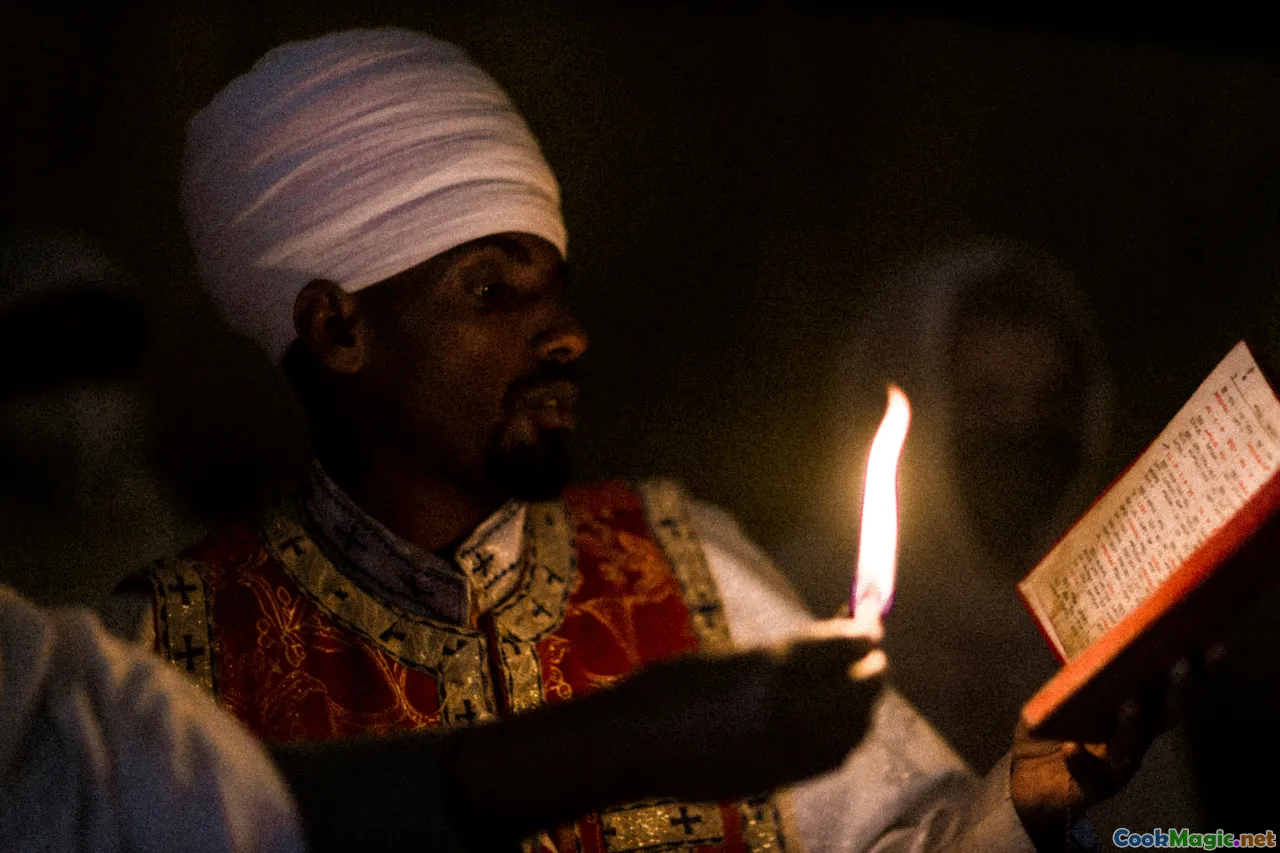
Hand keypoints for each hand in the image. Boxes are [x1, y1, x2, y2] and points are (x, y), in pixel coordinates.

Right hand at [440, 631, 884, 844]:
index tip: (870, 624)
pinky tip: (835, 727)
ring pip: (855, 729)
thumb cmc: (666, 688)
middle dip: (872, 668)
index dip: (864, 634)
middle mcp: (788, 711)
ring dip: (863, 706)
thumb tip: (828, 648)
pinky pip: (834, 758)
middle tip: (870, 655)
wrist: (630, 746)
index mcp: (770, 669)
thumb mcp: (728, 656)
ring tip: (856, 689)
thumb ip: (780, 655)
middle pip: (861, 689)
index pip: (845, 648)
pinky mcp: (780, 780)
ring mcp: (787, 751)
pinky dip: (845, 738)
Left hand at [1010, 645, 1223, 849]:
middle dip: (1177, 691)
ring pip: (1134, 746)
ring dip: (1133, 725)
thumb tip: (1080, 623)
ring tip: (1129, 703)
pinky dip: (1082, 762)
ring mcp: (1115, 764)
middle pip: (1164, 715)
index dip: (1193, 670)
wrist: (1027, 780)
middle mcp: (1133, 737)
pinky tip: (1072, 749)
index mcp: (1133, 709)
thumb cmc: (1052, 731)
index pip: (1167, 688)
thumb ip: (1074, 671)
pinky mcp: (1089, 786)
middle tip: (1182, 663)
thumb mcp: (1060, 694)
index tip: (1212, 645)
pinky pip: (1090, 776)